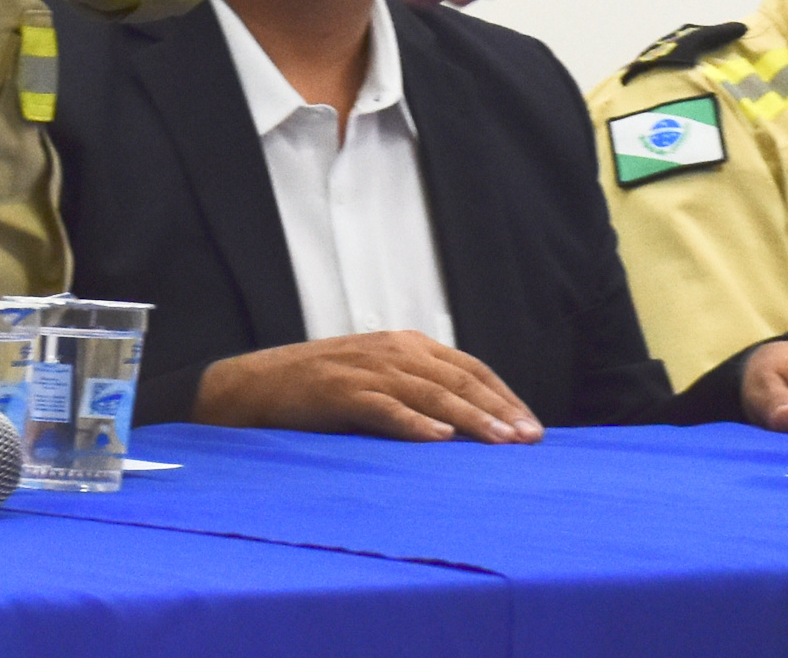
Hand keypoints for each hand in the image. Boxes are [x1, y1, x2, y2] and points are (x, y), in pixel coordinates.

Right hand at [191, 333, 543, 443]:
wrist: (256, 385)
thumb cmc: (321, 390)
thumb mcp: (377, 380)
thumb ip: (417, 393)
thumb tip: (466, 427)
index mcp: (407, 345)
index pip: (469, 368)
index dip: (503, 396)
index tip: (530, 425)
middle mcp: (394, 351)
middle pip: (459, 379)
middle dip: (498, 410)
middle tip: (529, 439)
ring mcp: (368, 369)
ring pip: (431, 394)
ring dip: (470, 419)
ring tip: (500, 442)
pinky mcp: (341, 392)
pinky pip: (385, 408)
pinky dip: (414, 423)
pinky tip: (439, 440)